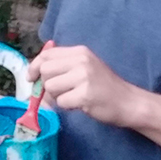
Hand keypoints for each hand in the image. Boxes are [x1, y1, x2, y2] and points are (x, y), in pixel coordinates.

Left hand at [28, 44, 143, 128]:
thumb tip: (34, 74)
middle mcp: (81, 60)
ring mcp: (84, 77)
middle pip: (45, 70)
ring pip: (50, 87)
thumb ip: (63, 66)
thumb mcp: (85, 67)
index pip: (47, 54)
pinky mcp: (85, 94)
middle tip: (60, 93)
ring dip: (57, 97)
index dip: (34, 66)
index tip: (31, 78)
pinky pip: (61, 102)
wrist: (129, 102)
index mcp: (80, 52)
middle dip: (47, 85)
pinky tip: (80, 105)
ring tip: (73, 98)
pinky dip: (66, 107)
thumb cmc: (104, 87)